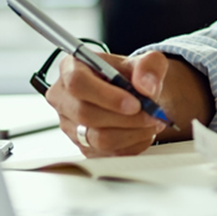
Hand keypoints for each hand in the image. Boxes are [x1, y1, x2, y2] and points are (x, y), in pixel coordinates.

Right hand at [45, 50, 174, 156]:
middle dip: (126, 118)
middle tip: (152, 114)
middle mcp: (64, 97)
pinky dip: (132, 144)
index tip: (134, 103)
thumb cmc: (134, 76)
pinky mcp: (83, 146)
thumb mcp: (148, 62)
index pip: (77, 82)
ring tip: (152, 122)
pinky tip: (144, 132)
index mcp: (72, 67)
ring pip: (98, 138)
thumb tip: (146, 86)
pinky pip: (107, 153)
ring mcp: (70, 125)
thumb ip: (150, 66)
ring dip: (132, 132)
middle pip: (86, 114)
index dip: (105, 95)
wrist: (136, 96)